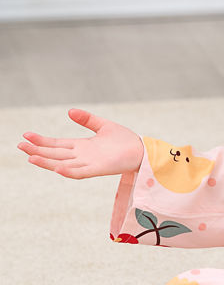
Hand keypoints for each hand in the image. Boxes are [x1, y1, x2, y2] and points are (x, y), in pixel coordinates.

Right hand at [18, 108, 143, 178]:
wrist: (142, 151)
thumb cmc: (124, 141)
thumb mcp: (103, 126)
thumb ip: (87, 120)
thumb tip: (69, 111)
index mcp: (81, 146)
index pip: (56, 144)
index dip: (41, 141)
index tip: (26, 135)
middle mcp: (81, 156)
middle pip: (55, 154)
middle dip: (37, 150)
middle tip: (20, 145)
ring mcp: (88, 164)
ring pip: (62, 164)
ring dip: (47, 162)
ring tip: (30, 157)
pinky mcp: (98, 170)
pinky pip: (80, 173)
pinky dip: (68, 171)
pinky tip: (57, 168)